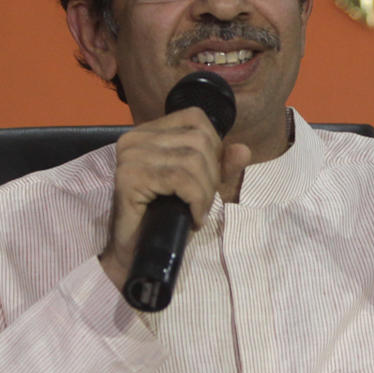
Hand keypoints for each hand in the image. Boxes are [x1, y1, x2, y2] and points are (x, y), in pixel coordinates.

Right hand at [99, 107, 251, 291]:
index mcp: (148, 132)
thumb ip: (221, 166)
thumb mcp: (200, 187)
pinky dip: (196, 200)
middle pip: (198, 140)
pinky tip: (193, 218)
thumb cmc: (165, 219)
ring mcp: (130, 156)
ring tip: (197, 212)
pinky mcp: (130, 177)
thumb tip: (243, 150)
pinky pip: (180, 179)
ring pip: (192, 160)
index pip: (195, 118)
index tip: (208, 179)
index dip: (214, 148)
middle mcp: (135, 138)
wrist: (135, 254)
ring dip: (204, 192)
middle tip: (202, 203)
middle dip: (211, 174)